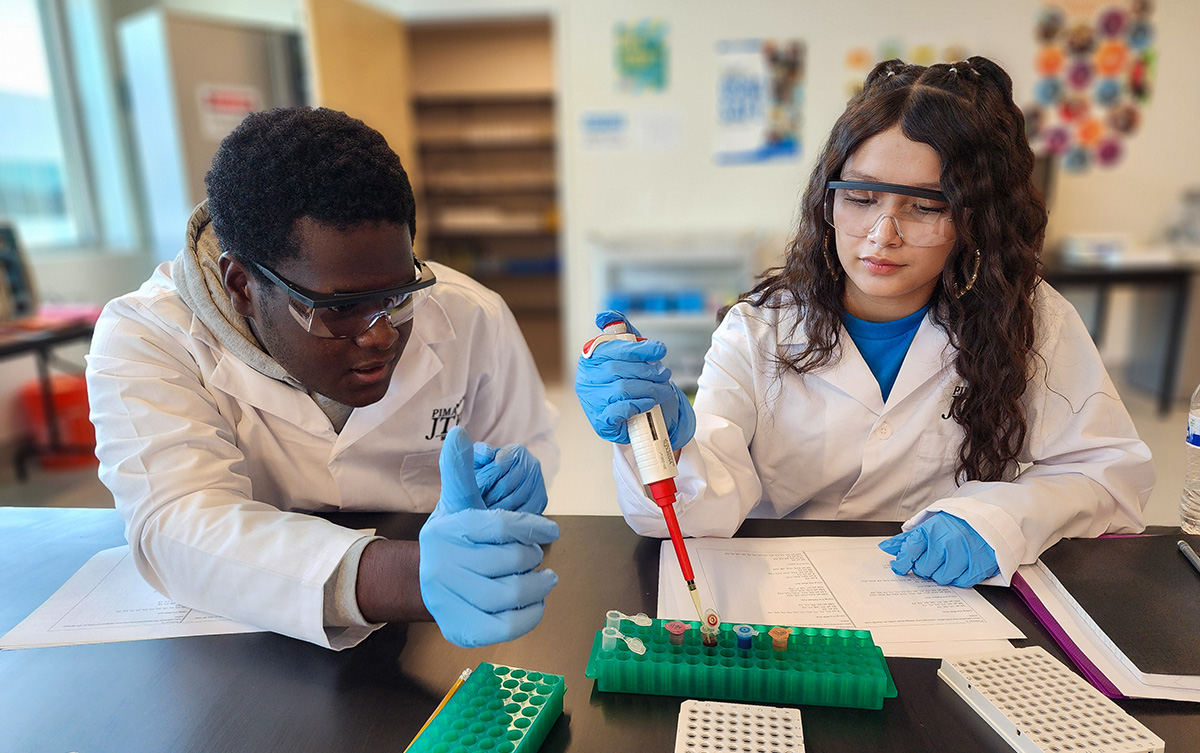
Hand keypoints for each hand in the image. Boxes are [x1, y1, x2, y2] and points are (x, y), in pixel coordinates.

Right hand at [419, 426, 559, 646]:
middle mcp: (445, 565)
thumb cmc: (454, 537)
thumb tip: (458, 432)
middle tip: (537, 558)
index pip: (501, 526)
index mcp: (450, 530)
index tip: (551, 531)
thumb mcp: (457, 502)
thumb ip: (461, 470)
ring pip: (509, 594)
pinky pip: (504, 628)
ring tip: (544, 579)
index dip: (533, 528)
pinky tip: (535, 604)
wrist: (422, 580)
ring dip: (537, 587)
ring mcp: (450, 600)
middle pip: (509, 561)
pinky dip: (529, 617)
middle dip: (532, 558)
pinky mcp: (460, 629)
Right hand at [575, 310, 696, 450]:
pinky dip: (640, 404)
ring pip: (622, 389)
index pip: (612, 349)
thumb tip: (604, 316)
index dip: (638, 348)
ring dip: (649, 389)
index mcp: (590, 358)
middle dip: (647, 371)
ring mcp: (591, 401)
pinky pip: (621, 409)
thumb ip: (621, 332)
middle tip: (665, 374)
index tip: (660, 350)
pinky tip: (649, 402)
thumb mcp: (629, 354)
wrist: (640, 417)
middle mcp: (585, 379)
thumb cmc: (632, 380)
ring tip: (662, 389)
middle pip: (618, 369)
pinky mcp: (601, 421)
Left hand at [878, 512, 999, 587]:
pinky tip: (959, 567)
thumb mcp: (929, 525)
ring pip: (941, 578)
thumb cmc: (955, 523)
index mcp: (932, 530)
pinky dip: (958, 577)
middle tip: (930, 560)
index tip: (900, 566)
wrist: (987, 520)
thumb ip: (907, 539)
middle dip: (924, 567)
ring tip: (945, 562)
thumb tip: (886, 547)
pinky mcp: (978, 565)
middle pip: (923, 569)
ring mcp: (963, 554)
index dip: (902, 561)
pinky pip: (961, 582)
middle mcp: (947, 541)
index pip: (909, 550)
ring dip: (940, 574)